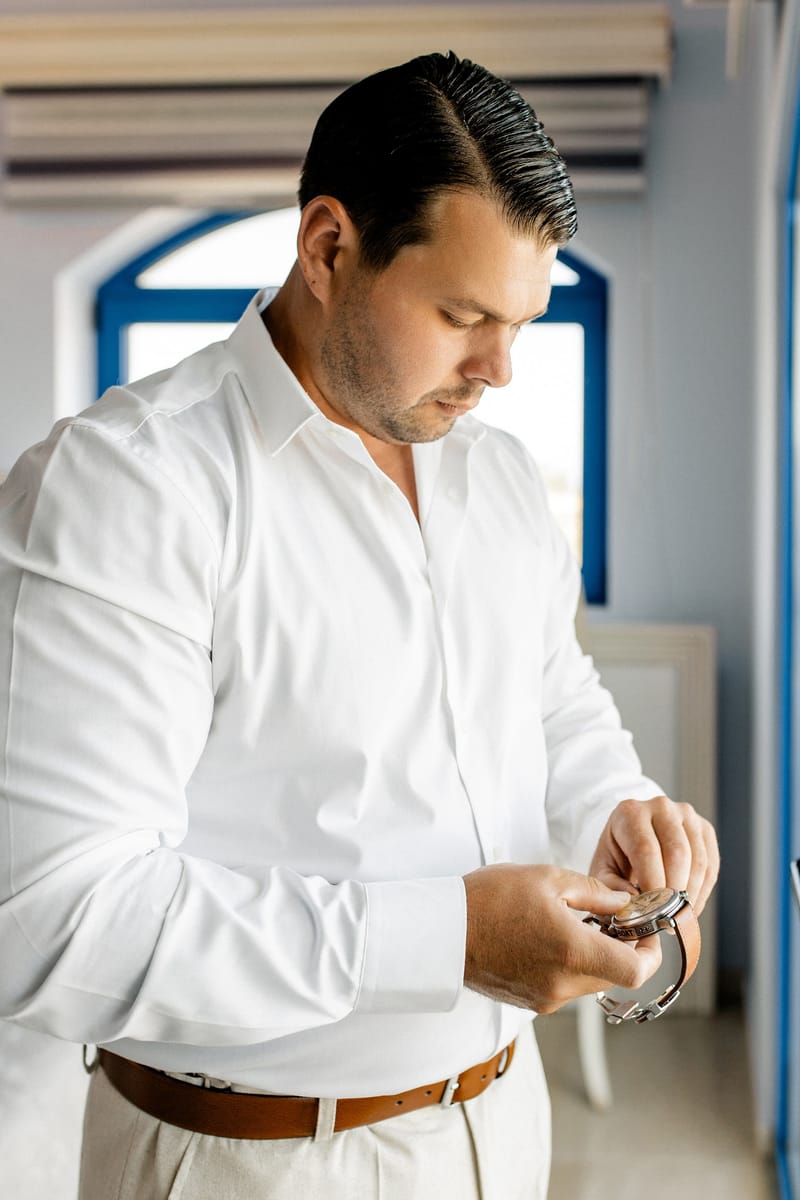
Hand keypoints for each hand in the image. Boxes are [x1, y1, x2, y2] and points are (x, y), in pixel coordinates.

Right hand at [462, 863, 661, 1012]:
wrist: (441, 932)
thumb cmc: (489, 899)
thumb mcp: (547, 879)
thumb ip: (595, 892)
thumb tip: (625, 901)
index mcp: (573, 952)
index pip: (637, 971)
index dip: (651, 952)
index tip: (646, 930)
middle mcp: (563, 985)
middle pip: (616, 976)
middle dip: (622, 949)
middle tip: (615, 919)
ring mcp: (546, 998)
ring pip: (591, 982)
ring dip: (596, 957)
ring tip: (578, 924)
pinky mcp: (531, 1002)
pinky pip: (567, 987)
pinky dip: (571, 965)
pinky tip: (553, 938)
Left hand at [588, 795, 718, 915]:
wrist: (632, 835)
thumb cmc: (617, 856)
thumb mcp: (603, 870)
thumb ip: (612, 889)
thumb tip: (636, 904)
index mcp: (630, 812)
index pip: (646, 849)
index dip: (653, 883)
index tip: (653, 911)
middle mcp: (660, 807)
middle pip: (677, 853)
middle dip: (674, 892)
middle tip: (668, 918)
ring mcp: (686, 815)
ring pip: (698, 860)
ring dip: (691, 894)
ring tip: (679, 916)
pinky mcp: (704, 828)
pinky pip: (711, 864)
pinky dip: (703, 890)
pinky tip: (690, 906)